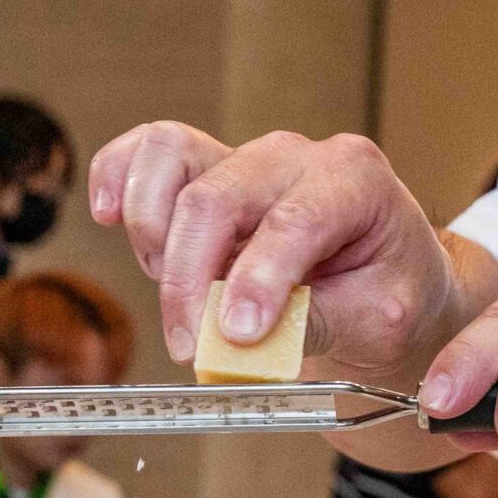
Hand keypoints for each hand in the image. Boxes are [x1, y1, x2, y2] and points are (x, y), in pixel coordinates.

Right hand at [87, 122, 454, 375]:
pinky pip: (150, 152)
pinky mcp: (207, 171)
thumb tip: (240, 340)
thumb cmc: (387, 294)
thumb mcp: (375, 321)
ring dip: (153, 232)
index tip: (236, 333)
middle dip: (192, 278)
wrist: (385, 281)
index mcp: (355, 179)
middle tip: (190, 346)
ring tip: (177, 295)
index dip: (258, 279)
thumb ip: (311, 324)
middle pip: (217, 196)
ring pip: (171, 157)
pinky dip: (120, 176)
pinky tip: (109, 214)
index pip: (295, 221)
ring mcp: (245, 158)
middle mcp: (294, 156)